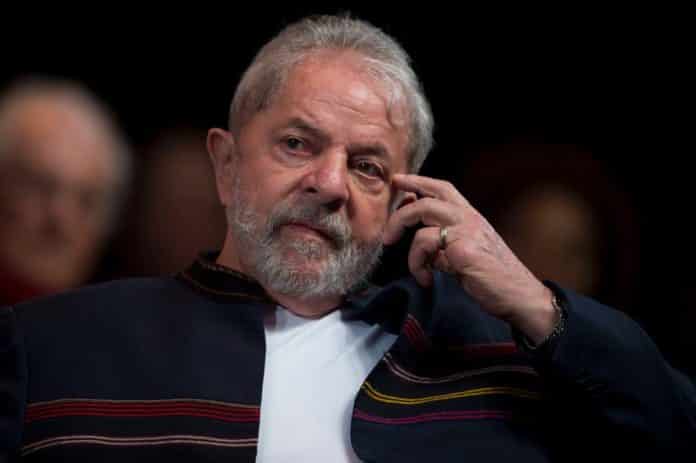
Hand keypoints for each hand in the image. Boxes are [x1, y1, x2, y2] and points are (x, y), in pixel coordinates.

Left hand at [383, 174, 557, 342]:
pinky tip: (425, 279)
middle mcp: (469, 218)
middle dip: (400, 211)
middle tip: (388, 235)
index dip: (418, 182)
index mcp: (470, 217)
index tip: (397, 181)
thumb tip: (423, 247)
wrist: (520, 296)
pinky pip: (424, 245)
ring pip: (421, 213)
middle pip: (427, 196)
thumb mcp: (466, 255)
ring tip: (410, 264)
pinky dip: (416, 264)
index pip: (442, 188)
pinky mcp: (462, 249)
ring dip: (405, 239)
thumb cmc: (493, 279)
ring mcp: (466, 230)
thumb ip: (445, 245)